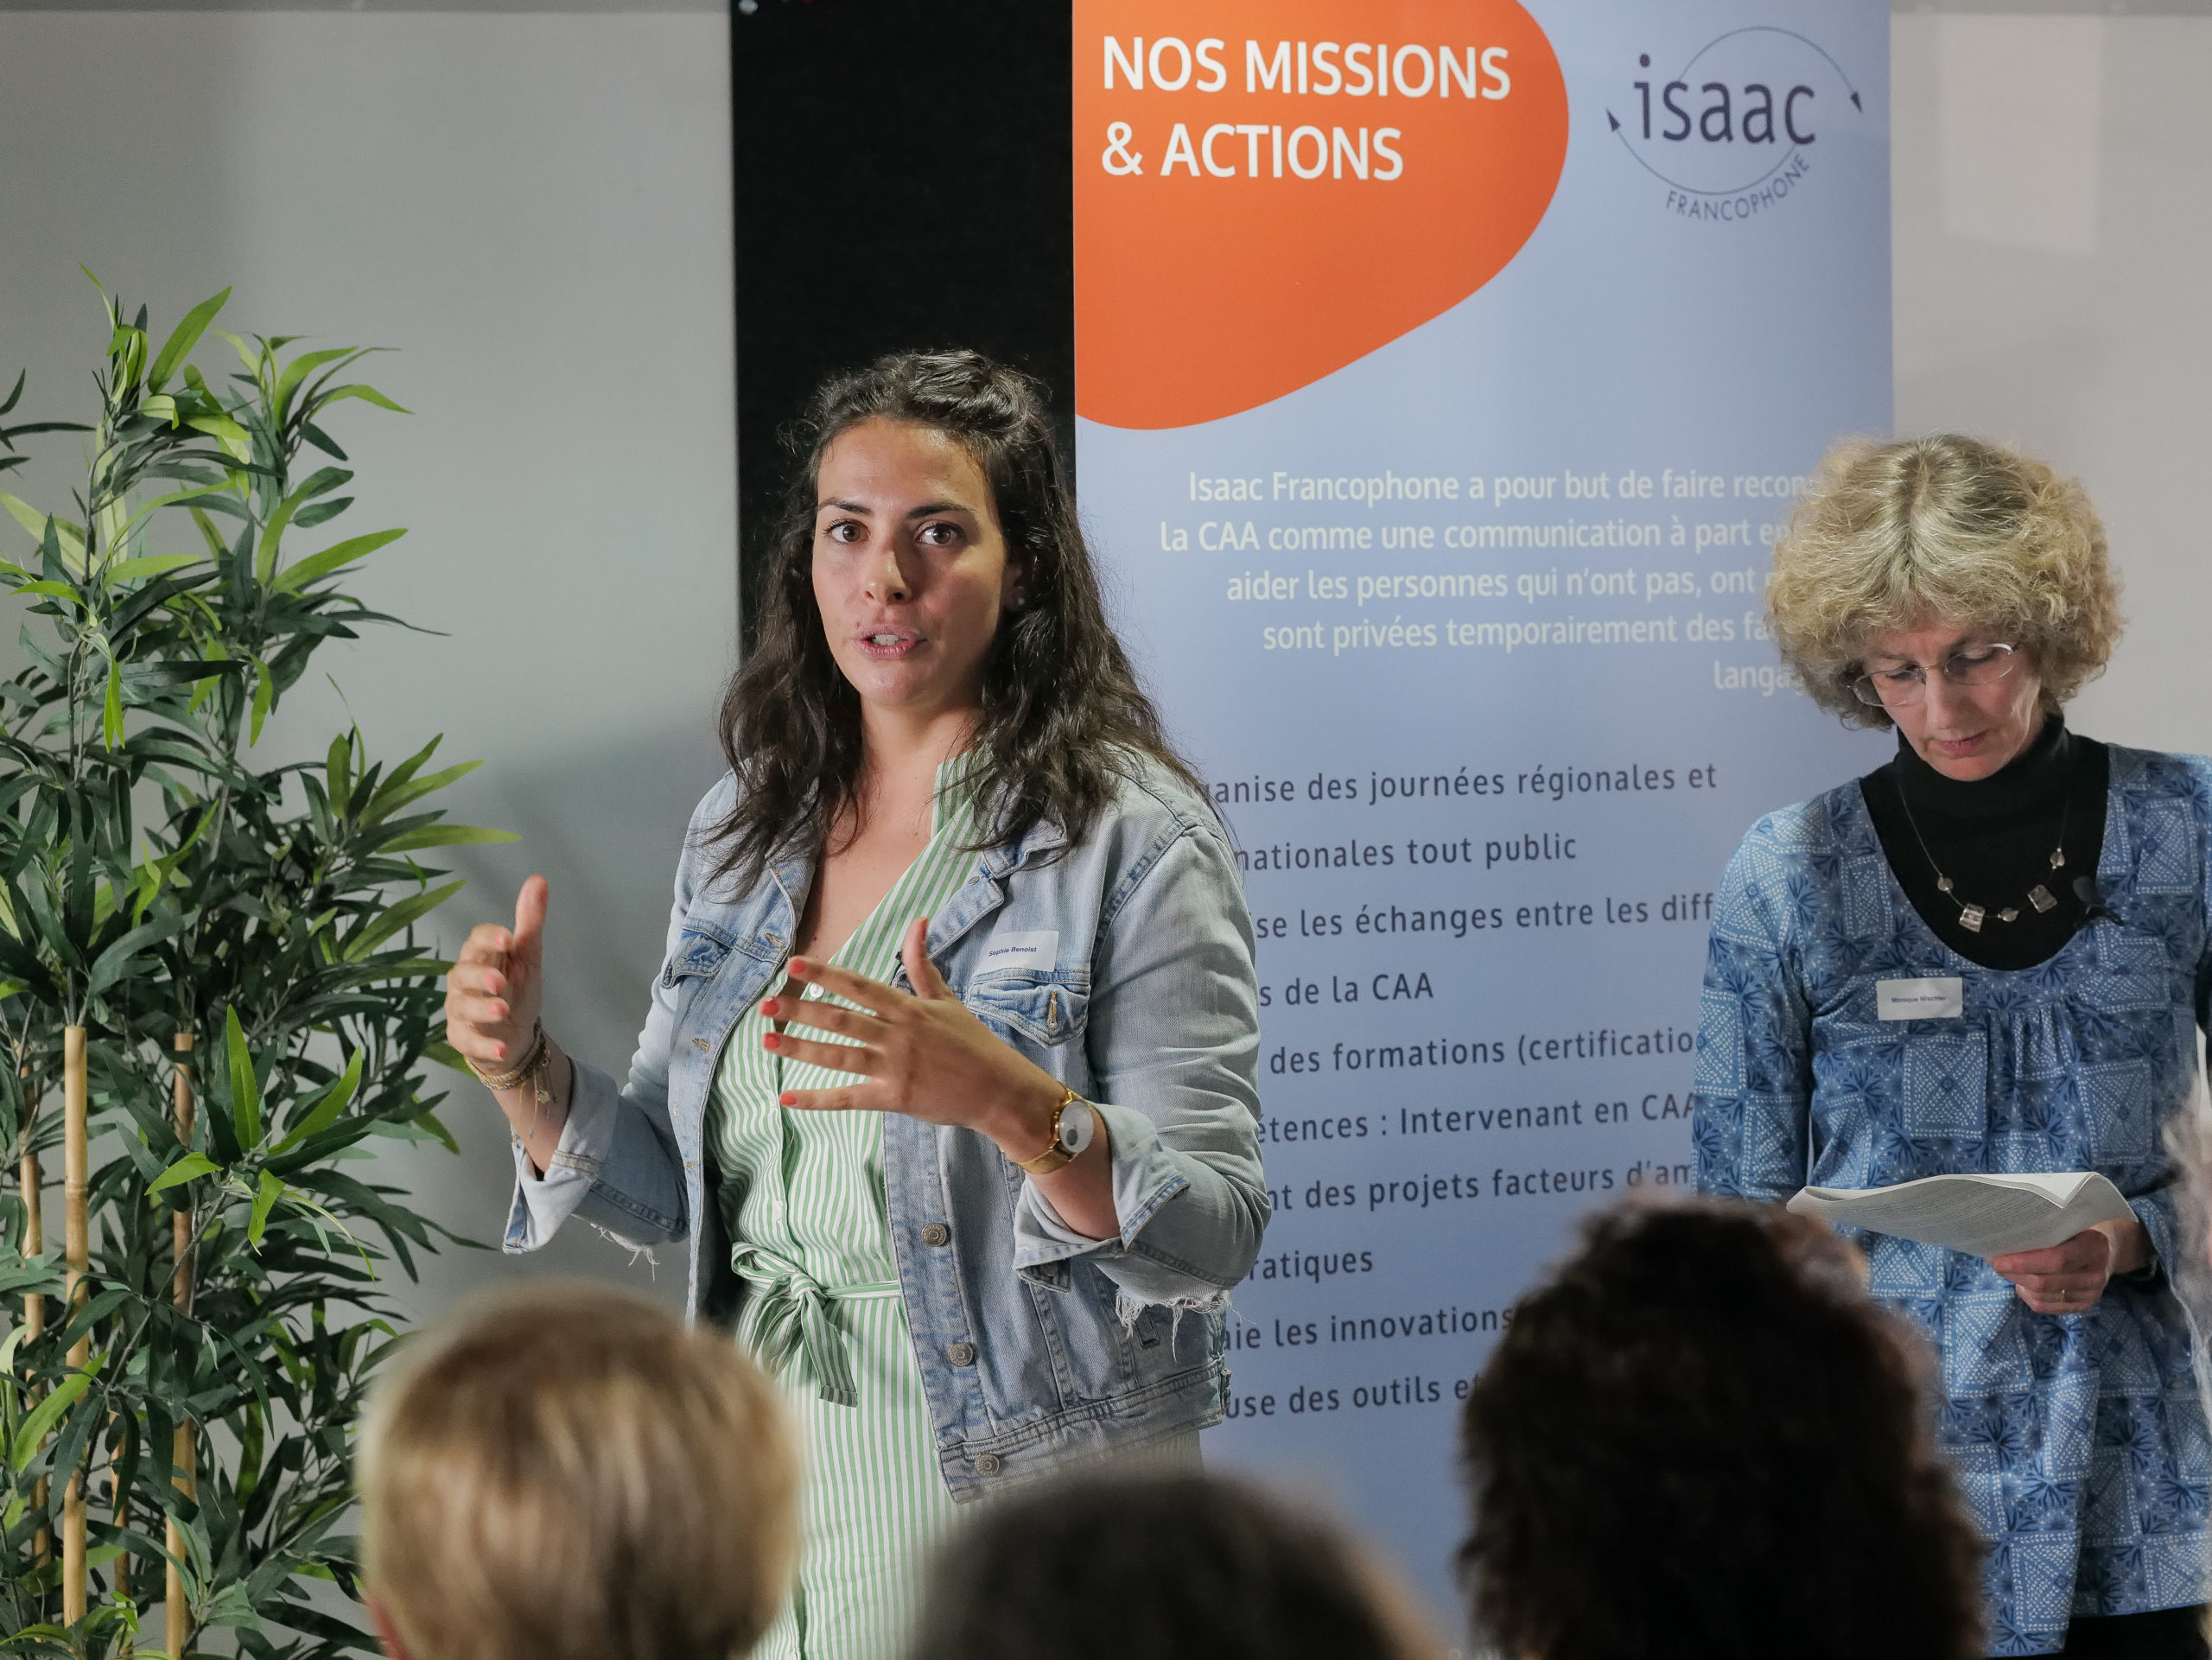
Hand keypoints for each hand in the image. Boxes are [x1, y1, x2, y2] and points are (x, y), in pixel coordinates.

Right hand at [445, 874, 548, 1068]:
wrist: (516, 1036)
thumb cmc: (517, 990)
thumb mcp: (527, 957)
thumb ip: (530, 923)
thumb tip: (538, 879)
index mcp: (481, 957)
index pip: (475, 941)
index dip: (488, 939)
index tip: (507, 938)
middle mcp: (464, 982)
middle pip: (461, 973)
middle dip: (479, 976)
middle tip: (500, 982)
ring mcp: (460, 1011)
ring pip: (461, 1007)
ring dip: (481, 1009)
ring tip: (503, 1010)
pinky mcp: (462, 1038)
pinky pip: (468, 1042)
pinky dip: (485, 1046)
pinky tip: (502, 1049)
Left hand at [761, 917, 1063, 1157]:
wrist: (998, 1090)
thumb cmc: (973, 1043)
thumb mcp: (947, 1000)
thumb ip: (922, 964)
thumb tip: (918, 921)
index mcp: (909, 1008)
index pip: (859, 986)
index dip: (825, 975)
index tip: (793, 965)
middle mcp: (898, 1035)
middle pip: (841, 1019)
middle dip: (800, 1011)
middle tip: (765, 1004)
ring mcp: (895, 1068)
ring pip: (839, 1056)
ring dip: (800, 1049)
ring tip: (767, 1040)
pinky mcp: (894, 1098)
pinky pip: (848, 1098)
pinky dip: (816, 1099)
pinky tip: (786, 1096)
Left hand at [1990, 1216, 2149, 1314]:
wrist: (2109, 1249)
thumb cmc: (2079, 1230)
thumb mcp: (2070, 1223)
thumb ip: (2045, 1230)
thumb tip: (2000, 1235)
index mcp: (2094, 1247)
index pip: (2056, 1259)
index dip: (2024, 1262)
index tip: (1997, 1258)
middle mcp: (2095, 1274)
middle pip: (2045, 1282)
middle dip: (2014, 1273)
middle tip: (1994, 1261)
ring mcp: (2091, 1294)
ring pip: (2041, 1296)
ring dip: (2017, 1282)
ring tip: (2005, 1269)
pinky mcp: (2083, 1305)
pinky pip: (2045, 1306)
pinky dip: (2026, 1294)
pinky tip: (2021, 1283)